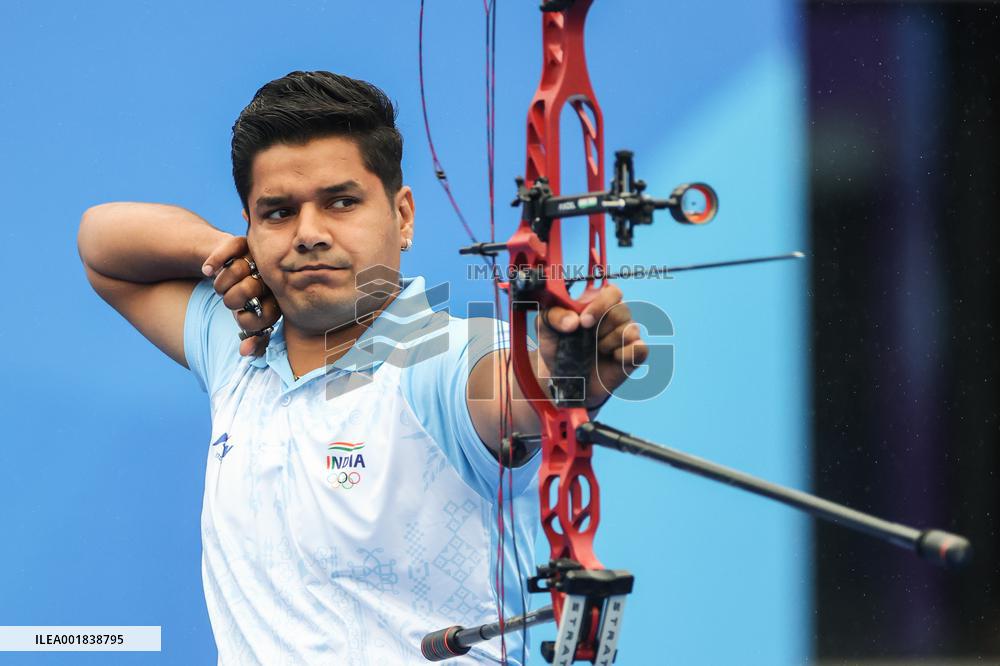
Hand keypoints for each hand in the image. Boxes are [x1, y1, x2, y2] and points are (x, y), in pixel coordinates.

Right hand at [201, 236, 280, 356]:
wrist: (231, 263)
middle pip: (248, 290)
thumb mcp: (250, 317)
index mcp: (278, 297)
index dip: (248, 320)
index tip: (238, 318)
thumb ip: (253, 338)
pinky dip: (214, 260)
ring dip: (221, 282)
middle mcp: (272, 276)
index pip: (267, 314)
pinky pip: (228, 248)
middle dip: (232, 299)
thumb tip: (245, 352)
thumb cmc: (244, 297)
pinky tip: (206, 270)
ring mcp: (258, 256)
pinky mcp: (243, 241)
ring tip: (219, 285)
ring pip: (237, 270)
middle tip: (228, 299)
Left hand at [538, 284, 646, 409]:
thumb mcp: (546, 328)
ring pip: (630, 330)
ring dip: (608, 342)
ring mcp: (626, 335)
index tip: (584, 321)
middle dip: (602, 327)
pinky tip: (612, 358)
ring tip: (596, 350)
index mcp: (597, 303)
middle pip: (622, 310)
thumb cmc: (558, 347)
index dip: (601, 304)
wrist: (564, 379)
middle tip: (588, 338)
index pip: (612, 292)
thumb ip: (553, 316)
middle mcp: (615, 316)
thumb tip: (572, 321)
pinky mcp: (634, 354)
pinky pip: (640, 348)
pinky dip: (625, 354)